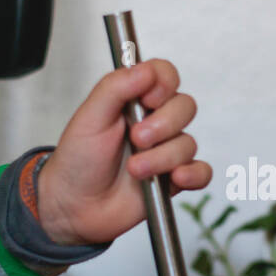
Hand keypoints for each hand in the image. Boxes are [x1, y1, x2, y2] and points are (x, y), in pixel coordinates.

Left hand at [35, 59, 211, 246]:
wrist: (74, 204)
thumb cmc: (77, 160)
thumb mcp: (90, 117)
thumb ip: (116, 87)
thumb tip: (146, 70)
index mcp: (135, 101)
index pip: (166, 76)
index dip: (164, 84)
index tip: (148, 99)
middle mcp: (155, 122)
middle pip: (185, 107)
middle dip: (163, 125)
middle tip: (136, 139)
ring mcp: (166, 151)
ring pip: (188, 143)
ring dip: (162, 158)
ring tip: (135, 170)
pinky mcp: (174, 179)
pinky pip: (202, 172)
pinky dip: (193, 174)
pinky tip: (175, 178)